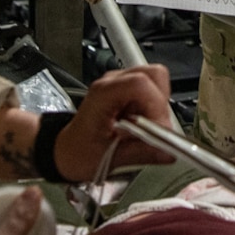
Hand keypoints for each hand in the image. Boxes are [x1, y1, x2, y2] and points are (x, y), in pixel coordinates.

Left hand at [54, 64, 175, 180]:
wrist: (65, 150)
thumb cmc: (78, 152)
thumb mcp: (108, 159)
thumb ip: (141, 153)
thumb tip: (169, 152)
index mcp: (103, 95)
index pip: (140, 84)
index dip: (156, 106)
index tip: (160, 130)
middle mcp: (112, 82)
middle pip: (154, 75)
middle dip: (161, 103)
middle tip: (156, 129)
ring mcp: (120, 83)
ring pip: (156, 80)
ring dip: (158, 106)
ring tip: (145, 129)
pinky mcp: (127, 90)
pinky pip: (152, 90)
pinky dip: (154, 108)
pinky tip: (141, 126)